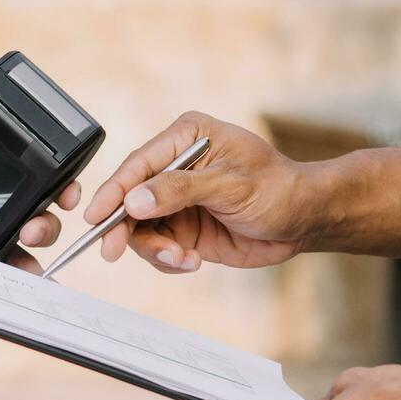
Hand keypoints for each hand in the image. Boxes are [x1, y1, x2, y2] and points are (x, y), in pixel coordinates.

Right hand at [84, 112, 314, 272]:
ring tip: (180, 258)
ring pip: (140, 228)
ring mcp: (178, 200)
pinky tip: (190, 261)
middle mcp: (176, 167)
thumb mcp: (230, 185)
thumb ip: (179, 190)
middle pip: (130, 198)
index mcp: (186, 138)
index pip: (138, 164)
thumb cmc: (279, 189)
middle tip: (113, 250)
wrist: (304, 221)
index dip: (113, 191)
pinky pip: (159, 248)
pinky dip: (168, 260)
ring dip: (154, 249)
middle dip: (124, 227)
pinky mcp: (184, 228)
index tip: (96, 217)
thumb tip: (134, 200)